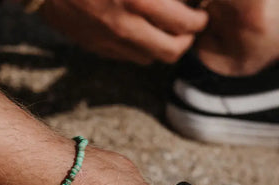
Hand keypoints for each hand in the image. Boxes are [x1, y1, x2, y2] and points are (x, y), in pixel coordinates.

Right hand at [41, 0, 207, 64]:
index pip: (183, 25)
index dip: (198, 22)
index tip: (200, 14)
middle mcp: (126, 26)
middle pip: (170, 52)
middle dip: (186, 42)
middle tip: (189, 29)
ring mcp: (109, 41)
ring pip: (149, 58)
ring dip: (162, 48)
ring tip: (164, 32)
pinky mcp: (96, 47)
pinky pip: (126, 57)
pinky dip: (139, 49)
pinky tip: (138, 33)